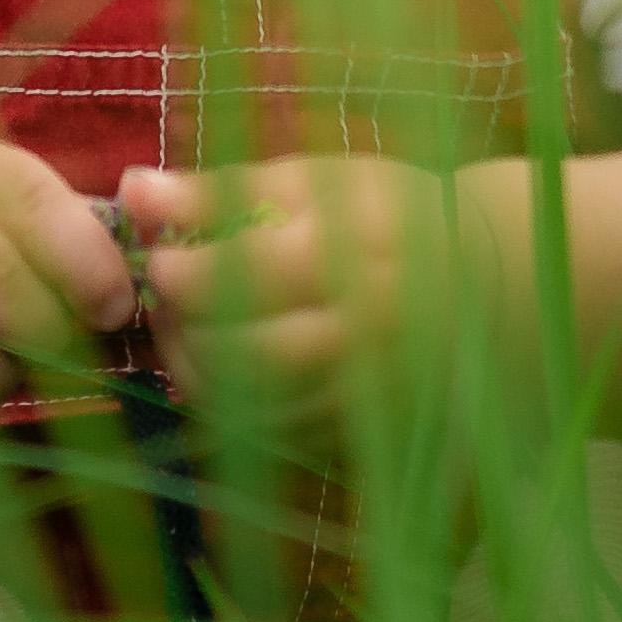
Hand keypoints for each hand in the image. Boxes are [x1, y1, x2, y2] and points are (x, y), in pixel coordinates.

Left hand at [118, 154, 476, 441]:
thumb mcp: (317, 183)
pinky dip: (233, 409)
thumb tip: (133, 188)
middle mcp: (362, 336)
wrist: (489, 284)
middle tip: (163, 302)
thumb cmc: (392, 215)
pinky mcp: (361, 435)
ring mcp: (363, 397)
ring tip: (185, 332)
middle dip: (184, 331)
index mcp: (355, 259)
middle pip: (246, 354)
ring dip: (198, 373)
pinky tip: (223, 369)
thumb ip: (221, 191)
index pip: (251, 277)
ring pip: (254, 408)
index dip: (187, 274)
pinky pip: (275, 437)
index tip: (161, 258)